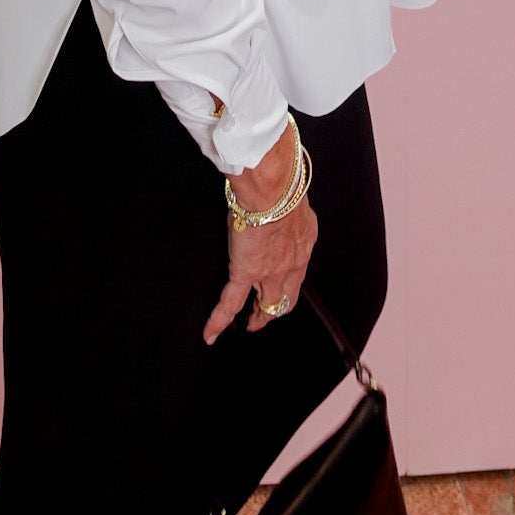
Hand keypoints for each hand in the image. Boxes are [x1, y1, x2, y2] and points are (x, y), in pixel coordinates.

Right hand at [202, 119, 316, 343]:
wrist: (273, 185)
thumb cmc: (282, 179)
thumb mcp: (291, 191)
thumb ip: (285, 195)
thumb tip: (279, 182)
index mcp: (304, 240)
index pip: (298, 269)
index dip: (289, 281)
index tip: (282, 285)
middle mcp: (292, 262)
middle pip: (286, 296)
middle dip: (276, 307)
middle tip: (265, 314)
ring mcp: (269, 272)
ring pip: (266, 305)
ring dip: (258, 317)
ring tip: (249, 325)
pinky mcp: (246, 273)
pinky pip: (231, 303)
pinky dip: (219, 321)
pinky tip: (210, 335)